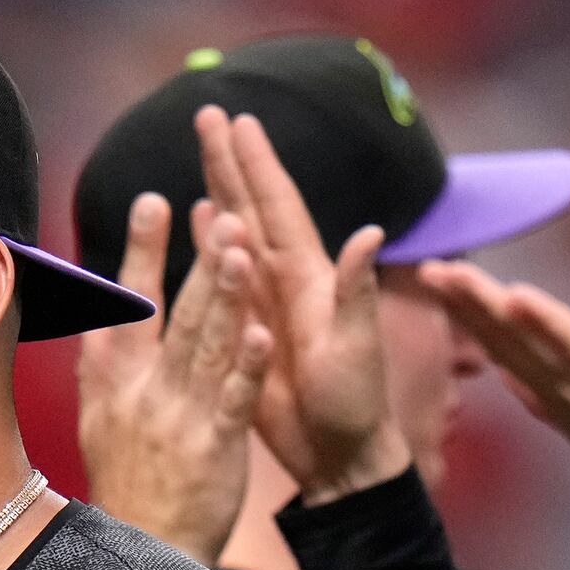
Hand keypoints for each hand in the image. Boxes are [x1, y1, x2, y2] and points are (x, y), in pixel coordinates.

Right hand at [76, 193, 274, 562]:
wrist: (143, 550)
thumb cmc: (126, 484)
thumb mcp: (98, 422)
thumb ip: (105, 367)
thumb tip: (101, 320)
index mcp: (114, 382)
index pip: (130, 306)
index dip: (142, 253)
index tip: (155, 201)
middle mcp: (143, 392)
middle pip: (177, 315)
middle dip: (198, 259)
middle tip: (218, 207)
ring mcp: (180, 418)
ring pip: (207, 346)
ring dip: (225, 296)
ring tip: (240, 248)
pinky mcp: (215, 449)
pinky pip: (234, 400)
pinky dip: (248, 366)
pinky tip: (263, 332)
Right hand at [197, 107, 410, 503]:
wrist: (340, 455)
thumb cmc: (355, 405)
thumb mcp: (357, 346)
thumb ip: (358, 290)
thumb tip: (370, 234)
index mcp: (308, 278)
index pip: (277, 208)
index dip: (256, 164)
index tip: (238, 121)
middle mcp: (285, 282)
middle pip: (251, 209)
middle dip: (230, 161)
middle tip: (207, 115)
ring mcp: (264, 306)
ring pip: (235, 239)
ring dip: (218, 195)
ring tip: (203, 160)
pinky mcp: (248, 334)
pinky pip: (223, 281)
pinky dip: (210, 248)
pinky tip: (199, 226)